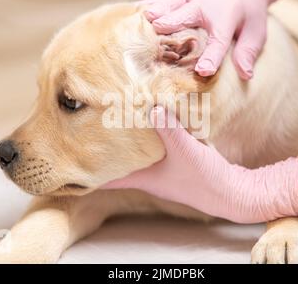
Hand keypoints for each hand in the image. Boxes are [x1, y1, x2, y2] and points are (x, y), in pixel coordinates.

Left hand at [102, 106, 297, 222]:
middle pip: (115, 160)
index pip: (104, 177)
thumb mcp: (186, 151)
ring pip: (133, 151)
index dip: (83, 171)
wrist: (233, 192)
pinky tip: (148, 115)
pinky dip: (147, 132)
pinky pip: (153, 144)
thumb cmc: (207, 180)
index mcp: (142, 177)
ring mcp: (159, 167)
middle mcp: (146, 173)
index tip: (64, 158)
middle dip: (101, 145)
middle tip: (85, 124)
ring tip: (110, 116)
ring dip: (124, 138)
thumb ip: (169, 128)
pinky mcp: (173, 159)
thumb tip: (151, 105)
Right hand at [143, 0, 297, 77]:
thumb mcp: (256, 32)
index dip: (211, 56)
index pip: (218, 40)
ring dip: (154, 14)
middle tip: (155, 39)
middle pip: (186, 15)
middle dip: (171, 26)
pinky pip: (159, 0)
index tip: (203, 71)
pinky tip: (129, 17)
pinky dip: (145, 8)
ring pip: (168, 4)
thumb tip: (246, 75)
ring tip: (137, 26)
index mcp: (226, 16)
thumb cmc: (248, 13)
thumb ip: (248, 52)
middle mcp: (205, 4)